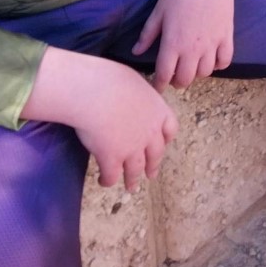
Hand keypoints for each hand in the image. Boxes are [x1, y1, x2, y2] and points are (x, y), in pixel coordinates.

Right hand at [24, 49, 177, 191]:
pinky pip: (112, 176)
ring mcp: (132, 149)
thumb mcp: (134, 81)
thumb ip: (138, 95)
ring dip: (133, 179)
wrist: (94, 94)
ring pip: (135, 170)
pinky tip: (104, 181)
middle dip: (152, 165)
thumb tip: (131, 95)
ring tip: (131, 186)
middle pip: (155, 154)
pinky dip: (108, 180)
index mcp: (158, 111)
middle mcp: (149, 133)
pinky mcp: (112, 160)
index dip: (166, 138)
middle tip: (150, 174)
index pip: (170, 129)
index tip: (163, 144)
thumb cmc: (111, 79)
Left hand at [132, 0, 243, 90]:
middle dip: (176, 81)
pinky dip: (218, 65)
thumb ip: (148, 34)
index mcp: (173, 43)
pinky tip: (211, 57)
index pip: (164, 75)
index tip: (156, 85)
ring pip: (204, 73)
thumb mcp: (159, 11)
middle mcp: (192, 49)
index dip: (159, 84)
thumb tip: (136, 51)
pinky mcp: (227, 38)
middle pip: (185, 80)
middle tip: (173, 73)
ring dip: (196, 73)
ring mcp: (212, 45)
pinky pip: (224, 62)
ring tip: (191, 64)